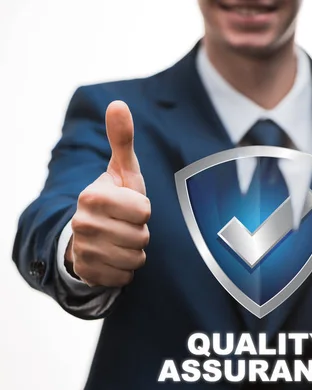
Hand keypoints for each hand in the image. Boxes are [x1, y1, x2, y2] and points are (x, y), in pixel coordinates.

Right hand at [65, 100, 150, 286]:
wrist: (89, 235)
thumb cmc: (114, 200)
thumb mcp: (121, 172)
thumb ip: (122, 140)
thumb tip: (119, 104)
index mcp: (92, 196)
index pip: (143, 211)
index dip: (143, 210)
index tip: (130, 207)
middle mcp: (83, 224)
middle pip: (141, 237)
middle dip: (140, 233)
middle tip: (125, 226)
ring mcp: (84, 250)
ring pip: (136, 259)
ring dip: (134, 252)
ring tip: (121, 241)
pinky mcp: (88, 273)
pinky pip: (126, 277)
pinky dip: (125, 270)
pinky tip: (114, 258)